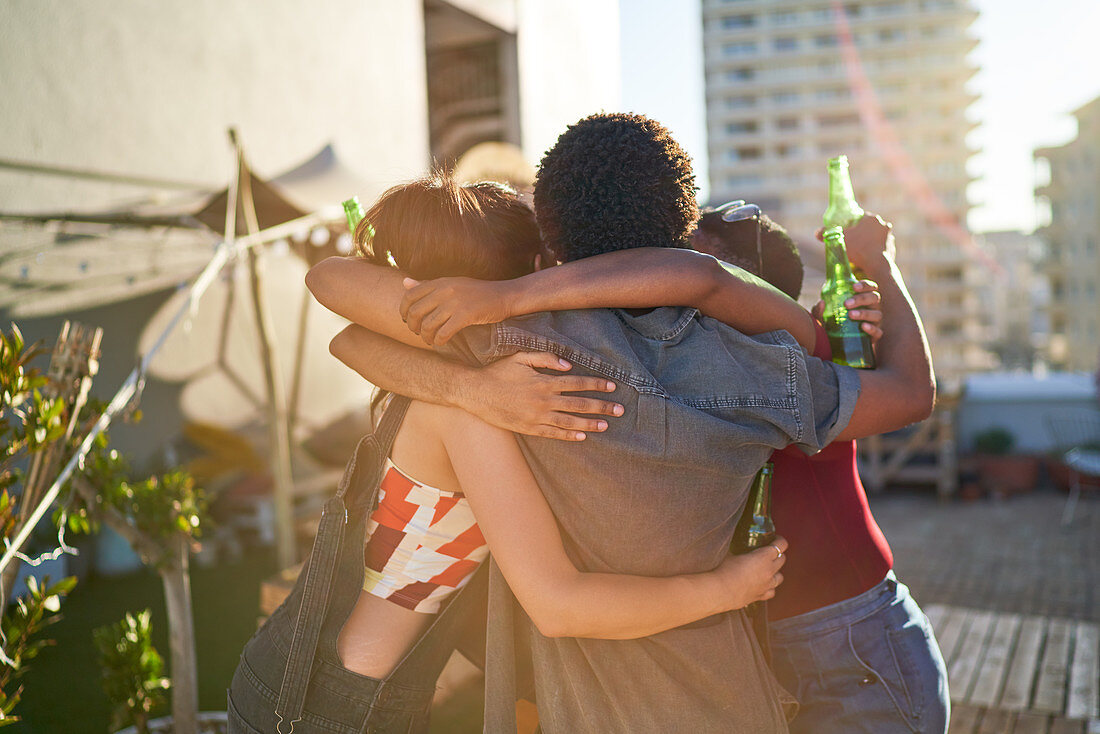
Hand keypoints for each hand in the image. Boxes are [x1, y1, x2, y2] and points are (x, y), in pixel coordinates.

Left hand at [400, 277, 513, 345]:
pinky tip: (441, 343)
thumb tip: (404, 282)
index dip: (403, 311)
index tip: (407, 320)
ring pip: (428, 325)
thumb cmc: (476, 292)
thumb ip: (428, 285)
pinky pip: (443, 333)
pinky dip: (439, 341)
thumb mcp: (451, 284)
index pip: (410, 296)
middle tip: (418, 333)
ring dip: (426, 337)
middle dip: (413, 327)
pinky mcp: (466, 315)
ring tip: (430, 340)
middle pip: (415, 312)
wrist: (504, 296)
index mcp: (440, 282)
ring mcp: (455, 302)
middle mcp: (445, 290)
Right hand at [457, 351, 623, 440]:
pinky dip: (568, 435)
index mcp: (544, 381)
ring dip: (590, 423)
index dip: (597, 384)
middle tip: (620, 410)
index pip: (578, 383)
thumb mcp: (520, 357)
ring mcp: (537, 416)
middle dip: (602, 407)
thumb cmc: (498, 372)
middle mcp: (544, 400)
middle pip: (579, 404)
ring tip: (606, 425)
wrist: (475, 393)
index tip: (612, 386)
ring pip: (570, 421)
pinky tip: (582, 436)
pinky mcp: (529, 428)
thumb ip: (546, 358)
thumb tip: (568, 365)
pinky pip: (553, 433)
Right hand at [714, 535, 787, 610]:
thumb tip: (732, 539)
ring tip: (766, 569)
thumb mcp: (729, 551)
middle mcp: (768, 571)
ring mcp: (766, 585)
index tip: (774, 538)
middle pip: (782, 559)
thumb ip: (735, 545)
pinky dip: (769, 587)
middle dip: (778, 554)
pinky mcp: (759, 596)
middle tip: (768, 552)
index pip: (781, 545)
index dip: (780, 540)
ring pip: (780, 577)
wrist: (718, 591)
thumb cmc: (722, 569)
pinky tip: (762, 584)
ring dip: (775, 571)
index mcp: (763, 557)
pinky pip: (771, 592)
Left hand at [812, 279, 882, 342]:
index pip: (870, 288)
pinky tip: (863, 326)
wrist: (835, 346)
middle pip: (874, 298)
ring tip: (851, 315)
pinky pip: (878, 332)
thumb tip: (821, 302)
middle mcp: (871, 308)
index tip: (854, 287)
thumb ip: (819, 311)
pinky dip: (872, 328)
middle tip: (846, 303)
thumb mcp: (823, 318)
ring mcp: (875, 322)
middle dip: (861, 298)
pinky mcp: (874, 336)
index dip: (865, 285)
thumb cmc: (832, 326)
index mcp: (863, 300)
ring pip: (877, 314)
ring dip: (864, 313)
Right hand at [817, 213, 894, 273]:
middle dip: (862, 232)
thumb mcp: (839, 240)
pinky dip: (876, 250)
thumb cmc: (858, 250)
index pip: (860, 217)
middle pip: (869, 226)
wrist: (876, 265)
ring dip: (870, 241)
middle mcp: (883, 225)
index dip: (852, 223)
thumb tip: (816, 233)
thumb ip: (826, 234)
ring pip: (876, 236)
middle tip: (852, 241)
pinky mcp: (892, 248)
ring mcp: (889, 237)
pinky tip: (869, 256)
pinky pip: (882, 247)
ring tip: (860, 250)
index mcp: (871, 219)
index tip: (847, 230)